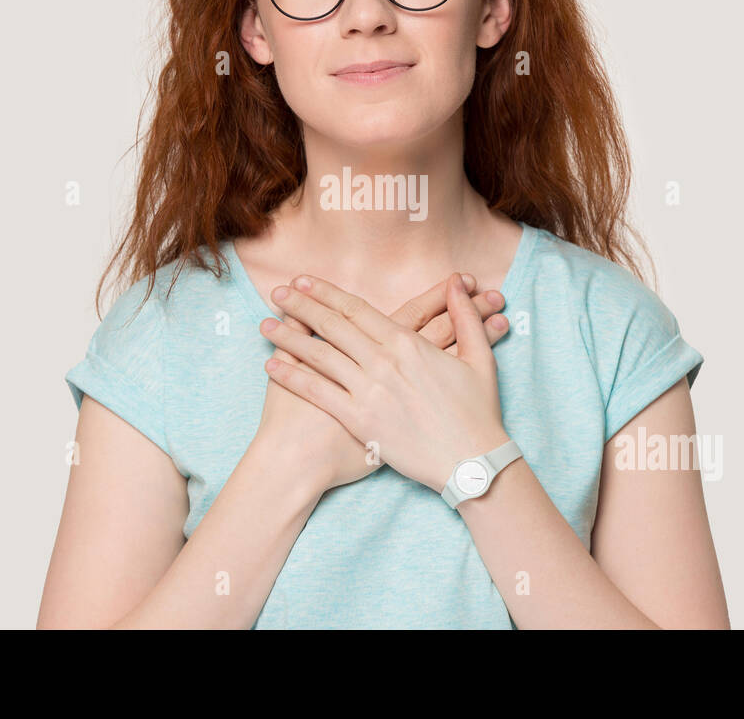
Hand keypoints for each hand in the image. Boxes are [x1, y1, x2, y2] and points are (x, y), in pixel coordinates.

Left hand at [260, 272, 510, 493]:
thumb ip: (465, 317)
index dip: (327, 293)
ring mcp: (368, 392)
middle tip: (277, 293)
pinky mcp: (360, 421)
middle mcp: (382, 362)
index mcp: (407, 344)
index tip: (304, 281)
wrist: (471, 462)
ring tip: (265, 324)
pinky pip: (318, 393)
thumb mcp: (478, 358)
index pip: (357, 309)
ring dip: (289, 337)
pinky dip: (292, 377)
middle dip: (301, 306)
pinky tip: (271, 366)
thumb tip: (457, 284)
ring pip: (319, 356)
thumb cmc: (477, 412)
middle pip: (332, 326)